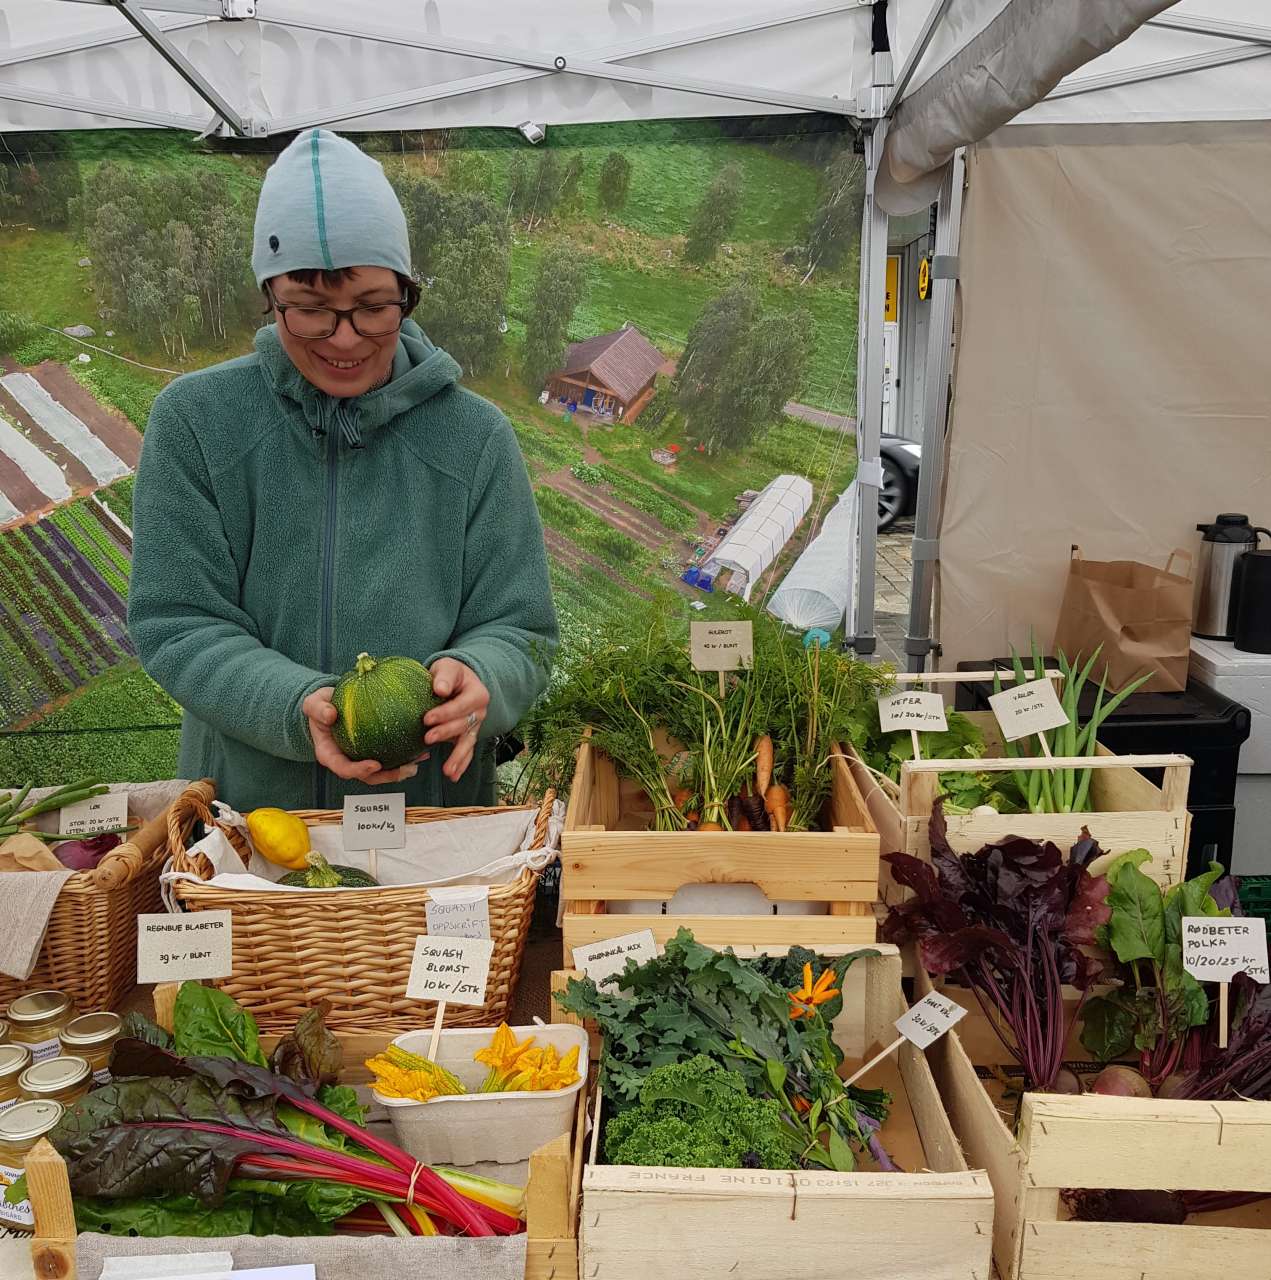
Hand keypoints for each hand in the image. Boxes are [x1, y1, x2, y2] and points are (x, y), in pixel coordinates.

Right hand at [303, 687, 427, 784]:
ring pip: (383, 770)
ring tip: (419, 760)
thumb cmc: (320, 707)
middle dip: (388, 776)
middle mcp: (347, 761)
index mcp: (330, 755)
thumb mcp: (313, 704)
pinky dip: (405, 754)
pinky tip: (420, 747)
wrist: (328, 705)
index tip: (375, 765)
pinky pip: (390, 756)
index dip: (359, 771)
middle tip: (406, 769)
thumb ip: (318, 709)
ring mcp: (361, 758)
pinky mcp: (374, 751)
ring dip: (402, 769)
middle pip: (368, 776)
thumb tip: (330, 714)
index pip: (344, 769)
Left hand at [425, 658, 490, 782]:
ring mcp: (475, 726)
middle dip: (445, 733)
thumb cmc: (451, 673)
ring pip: (467, 743)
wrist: (459, 681)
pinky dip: (461, 764)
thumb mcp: (448, 667)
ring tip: (447, 771)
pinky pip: (467, 752)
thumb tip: (440, 689)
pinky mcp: (468, 736)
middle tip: (428, 738)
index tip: (427, 718)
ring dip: (457, 757)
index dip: (445, 713)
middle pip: (463, 725)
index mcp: (478, 694)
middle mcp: (479, 712)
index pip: (461, 706)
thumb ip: (444, 676)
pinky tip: (453, 776)